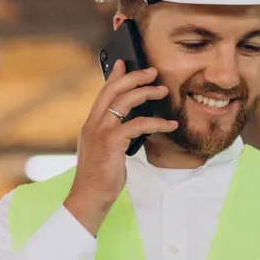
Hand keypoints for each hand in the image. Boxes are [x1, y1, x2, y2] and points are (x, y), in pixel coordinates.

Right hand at [64, 59, 177, 234]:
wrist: (90, 197)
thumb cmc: (101, 177)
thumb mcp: (106, 151)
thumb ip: (115, 135)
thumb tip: (133, 125)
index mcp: (91, 124)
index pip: (103, 93)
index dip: (114, 76)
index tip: (124, 63)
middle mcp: (93, 124)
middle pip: (113, 90)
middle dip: (134, 77)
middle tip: (152, 72)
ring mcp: (100, 132)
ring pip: (124, 101)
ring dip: (146, 93)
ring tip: (163, 91)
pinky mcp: (111, 142)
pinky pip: (137, 124)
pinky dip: (156, 122)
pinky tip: (170, 124)